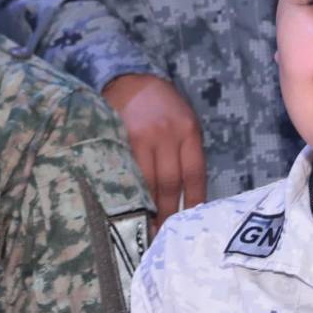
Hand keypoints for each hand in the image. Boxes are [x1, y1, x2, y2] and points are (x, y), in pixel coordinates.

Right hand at [103, 73, 205, 230]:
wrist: (129, 77)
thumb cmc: (161, 104)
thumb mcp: (184, 121)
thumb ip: (186, 152)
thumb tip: (186, 196)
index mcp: (188, 130)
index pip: (194, 174)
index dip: (192, 202)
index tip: (188, 224)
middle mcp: (167, 133)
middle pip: (169, 183)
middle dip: (166, 212)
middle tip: (162, 235)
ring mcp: (141, 136)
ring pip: (146, 180)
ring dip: (146, 207)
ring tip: (145, 227)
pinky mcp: (119, 137)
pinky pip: (125, 171)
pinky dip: (127, 190)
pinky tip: (126, 204)